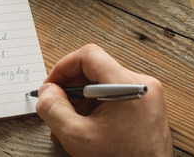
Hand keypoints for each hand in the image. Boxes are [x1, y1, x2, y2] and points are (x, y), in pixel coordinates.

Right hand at [36, 44, 172, 156]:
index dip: (63, 68)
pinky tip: (84, 130)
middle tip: (55, 109)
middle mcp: (143, 86)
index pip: (89, 56)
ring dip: (80, 104)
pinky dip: (95, 111)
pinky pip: (113, 99)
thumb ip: (54, 109)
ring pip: (102, 87)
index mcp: (130, 86)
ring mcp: (146, 98)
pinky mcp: (146, 109)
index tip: (51, 86)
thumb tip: (47, 91)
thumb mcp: (77, 137)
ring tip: (67, 127)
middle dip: (70, 91)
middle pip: (94, 72)